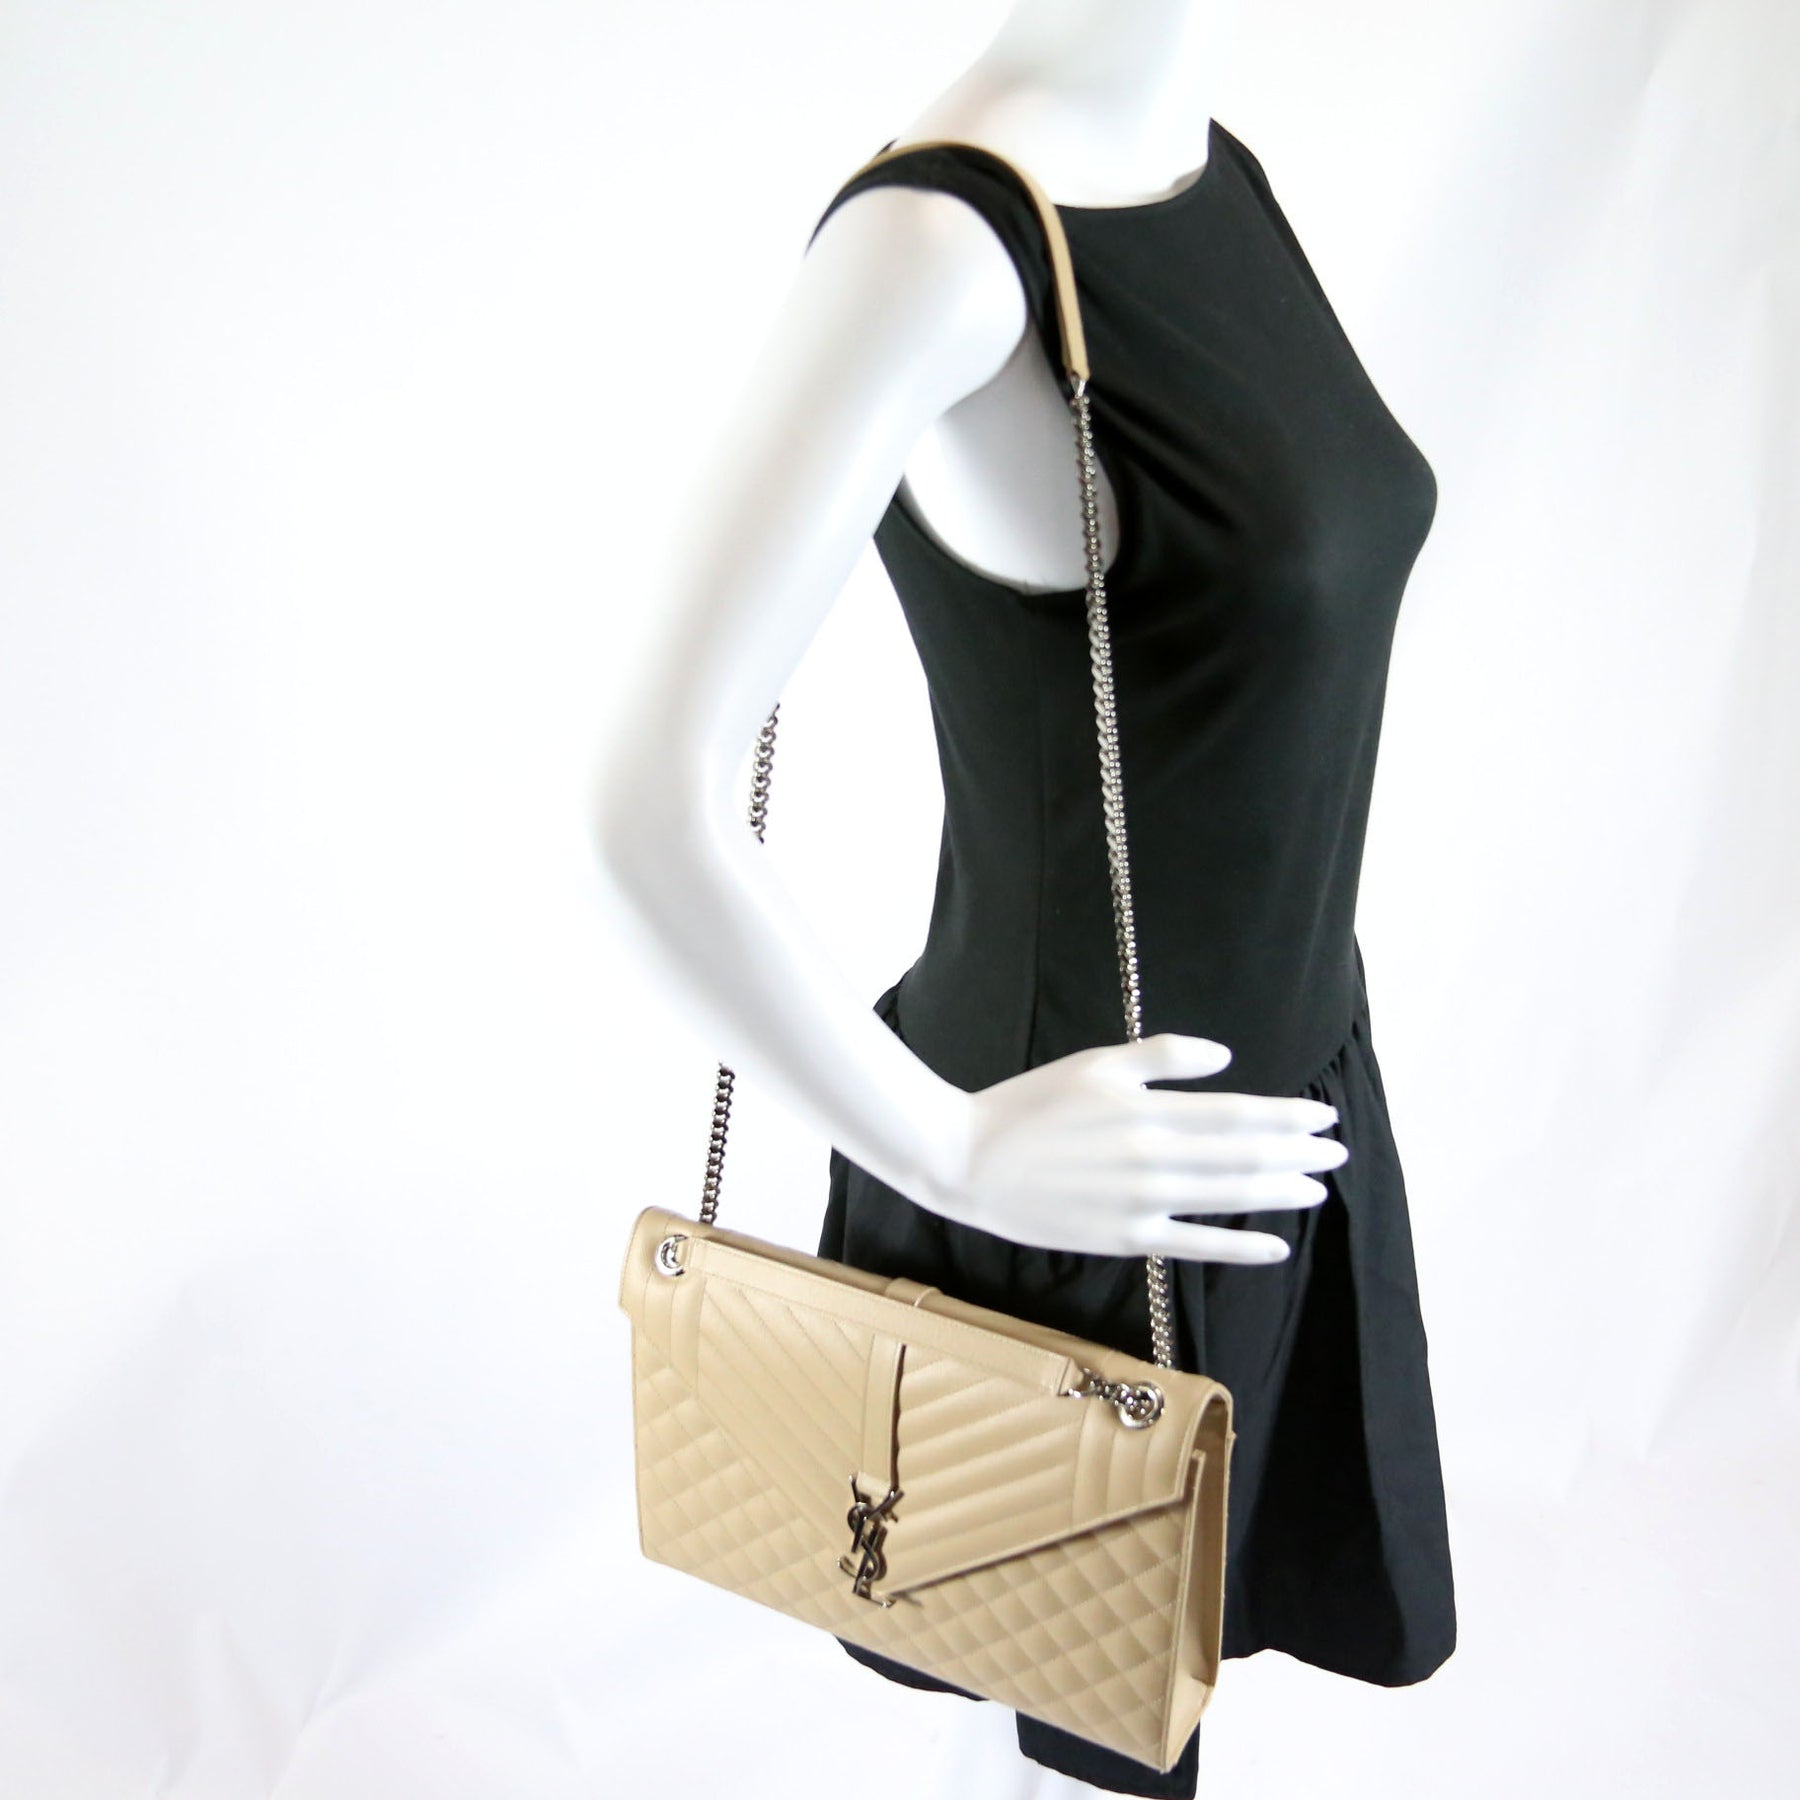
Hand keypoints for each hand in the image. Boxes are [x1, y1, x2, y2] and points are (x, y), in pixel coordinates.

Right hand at [930, 1032, 1342, 1265]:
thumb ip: (1163, 1058)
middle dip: (1298, 1154)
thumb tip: (1225, 1058)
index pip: (1239, 1116)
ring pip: (1230, 1199)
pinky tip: (1276, 1245)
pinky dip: (1241, 1246)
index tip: (1323, 1116)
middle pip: (1246, 1158)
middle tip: (1338, 1151)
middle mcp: (1155, 1160)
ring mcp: (1142, 1204)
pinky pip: (1196, 1246)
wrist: (969, 1160)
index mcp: (1149, 1112)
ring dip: (1281, 1192)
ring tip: (1318, 1187)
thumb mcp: (1096, 1064)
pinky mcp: (1125, 1239)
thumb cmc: (1030, 1104)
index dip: (1287, 1118)